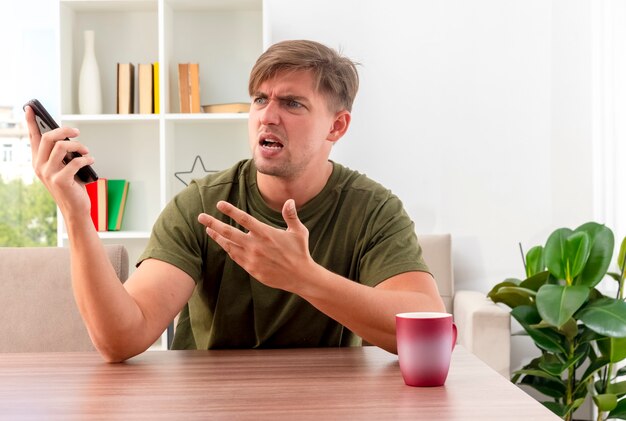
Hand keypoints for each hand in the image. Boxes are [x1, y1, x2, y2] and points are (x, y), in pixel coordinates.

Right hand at [24, 106, 93, 215]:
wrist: (75, 209)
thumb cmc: (72, 187)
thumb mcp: (63, 168)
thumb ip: (61, 154)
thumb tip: (69, 136)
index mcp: (38, 161)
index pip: (33, 138)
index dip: (31, 122)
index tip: (30, 108)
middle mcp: (40, 166)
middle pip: (48, 138)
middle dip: (64, 131)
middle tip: (77, 132)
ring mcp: (48, 174)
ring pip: (61, 147)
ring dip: (78, 146)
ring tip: (86, 151)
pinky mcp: (60, 180)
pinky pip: (74, 161)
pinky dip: (86, 159)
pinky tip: (91, 160)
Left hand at [198, 199, 314, 291]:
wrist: (300, 277)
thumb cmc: (300, 252)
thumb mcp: (298, 232)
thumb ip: (291, 216)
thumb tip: (290, 201)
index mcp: (266, 233)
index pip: (244, 219)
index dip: (230, 211)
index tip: (219, 204)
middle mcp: (256, 245)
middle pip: (229, 232)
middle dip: (213, 223)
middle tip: (201, 217)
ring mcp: (252, 258)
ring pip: (229, 245)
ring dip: (217, 237)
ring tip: (208, 229)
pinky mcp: (251, 269)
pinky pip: (235, 257)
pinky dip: (228, 249)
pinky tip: (223, 243)